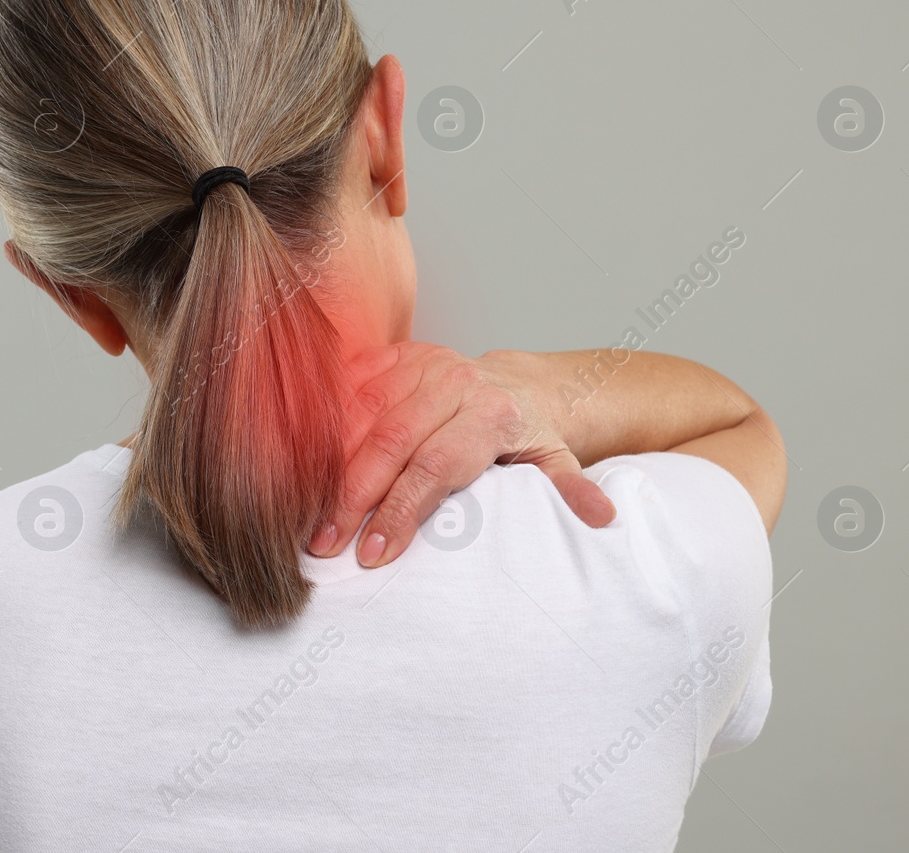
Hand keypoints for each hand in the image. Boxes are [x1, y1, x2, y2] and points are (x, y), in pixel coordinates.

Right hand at [309, 343, 615, 566]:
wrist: (520, 383)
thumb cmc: (532, 434)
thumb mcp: (557, 461)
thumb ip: (570, 488)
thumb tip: (602, 519)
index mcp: (492, 413)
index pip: (436, 467)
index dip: (400, 512)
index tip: (373, 554)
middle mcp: (455, 383)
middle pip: (391, 443)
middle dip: (354, 498)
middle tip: (325, 545)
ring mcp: (422, 364)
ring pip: (365, 418)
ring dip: (332, 469)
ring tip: (310, 517)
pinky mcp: (397, 355)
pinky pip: (354, 392)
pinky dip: (329, 430)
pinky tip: (306, 470)